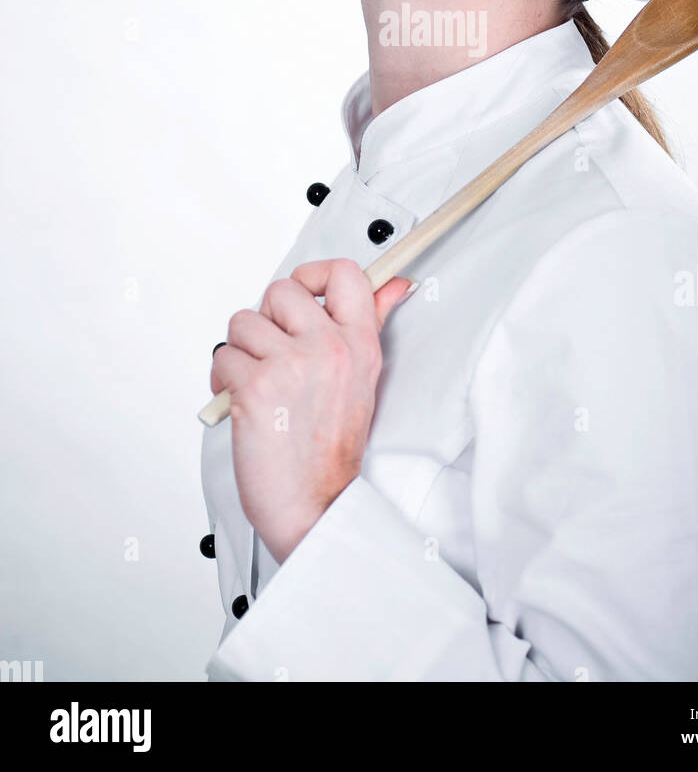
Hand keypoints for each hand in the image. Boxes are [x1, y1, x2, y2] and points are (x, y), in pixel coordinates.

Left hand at [210, 259, 414, 564]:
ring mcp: (291, 365)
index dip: (314, 273)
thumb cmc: (332, 448)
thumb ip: (372, 322)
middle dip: (266, 321)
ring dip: (240, 352)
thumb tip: (394, 285)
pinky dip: (223, 380)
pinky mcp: (255, 387)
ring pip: (242, 322)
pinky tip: (242, 402)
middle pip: (280, 290)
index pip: (344, 273)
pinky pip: (222, 358)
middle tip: (273, 354)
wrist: (315, 505)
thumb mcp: (364, 378)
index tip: (305, 292)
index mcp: (359, 344)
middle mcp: (329, 348)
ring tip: (257, 382)